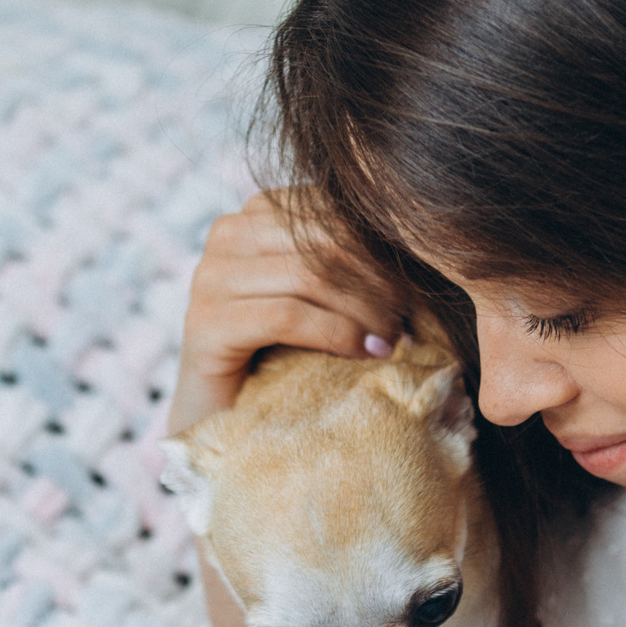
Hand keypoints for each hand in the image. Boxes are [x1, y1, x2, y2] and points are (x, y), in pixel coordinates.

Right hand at [174, 188, 403, 434]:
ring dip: (364, 309)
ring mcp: (209, 277)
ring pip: (309, 275)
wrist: (226, 417)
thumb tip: (419, 248)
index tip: (416, 285)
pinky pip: (286, 316)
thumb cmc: (284, 353)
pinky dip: (336, 333)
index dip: (380, 246)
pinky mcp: (206, 324)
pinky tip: (366, 352)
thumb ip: (348, 262)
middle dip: (376, 279)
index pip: (332, 209)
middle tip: (408, 317)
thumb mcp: (320, 296)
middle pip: (323, 240)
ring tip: (391, 339)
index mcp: (254, 214)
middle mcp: (225, 234)